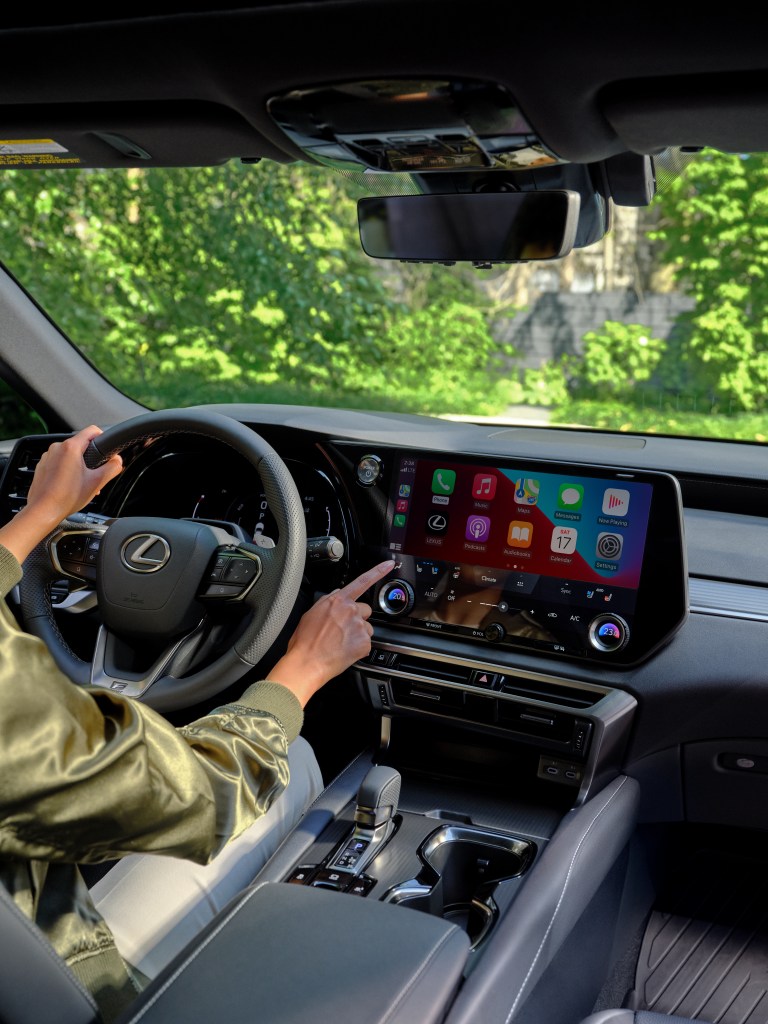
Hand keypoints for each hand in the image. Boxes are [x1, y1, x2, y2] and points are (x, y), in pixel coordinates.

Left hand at [0, 425, 122, 563]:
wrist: (43, 511)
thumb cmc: (66, 498)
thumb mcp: (97, 482)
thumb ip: (112, 467)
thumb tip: (118, 461)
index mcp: (71, 448)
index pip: (92, 431)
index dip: (103, 437)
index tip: (106, 449)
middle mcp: (57, 448)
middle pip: (81, 445)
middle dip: (91, 458)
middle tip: (94, 475)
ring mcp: (47, 457)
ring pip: (70, 455)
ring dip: (79, 466)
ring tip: (82, 484)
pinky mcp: (42, 466)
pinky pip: (59, 463)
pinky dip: (67, 471)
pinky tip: (70, 486)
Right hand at [268, 559, 394, 705]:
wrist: (306, 662)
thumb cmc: (305, 641)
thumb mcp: (311, 613)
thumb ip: (327, 601)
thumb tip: (336, 595)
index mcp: (338, 601)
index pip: (362, 581)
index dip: (378, 571)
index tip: (390, 565)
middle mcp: (351, 610)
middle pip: (365, 610)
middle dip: (358, 619)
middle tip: (342, 631)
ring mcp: (359, 626)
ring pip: (366, 628)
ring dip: (358, 634)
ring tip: (341, 643)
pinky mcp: (364, 643)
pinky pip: (366, 644)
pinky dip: (358, 648)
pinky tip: (344, 651)